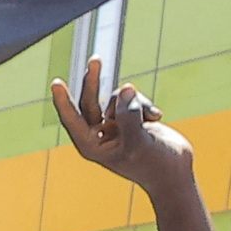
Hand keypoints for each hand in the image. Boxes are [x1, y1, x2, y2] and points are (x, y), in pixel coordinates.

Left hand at [50, 53, 193, 196]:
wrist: (175, 172)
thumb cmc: (153, 164)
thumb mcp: (138, 141)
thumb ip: (129, 115)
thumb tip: (126, 88)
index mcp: (91, 145)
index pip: (72, 119)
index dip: (63, 101)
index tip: (55, 83)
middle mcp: (99, 134)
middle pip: (89, 101)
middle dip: (93, 81)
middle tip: (96, 59)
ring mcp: (114, 125)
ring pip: (117, 98)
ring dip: (135, 102)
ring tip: (152, 118)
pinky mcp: (130, 118)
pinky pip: (133, 99)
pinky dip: (145, 104)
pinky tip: (158, 117)